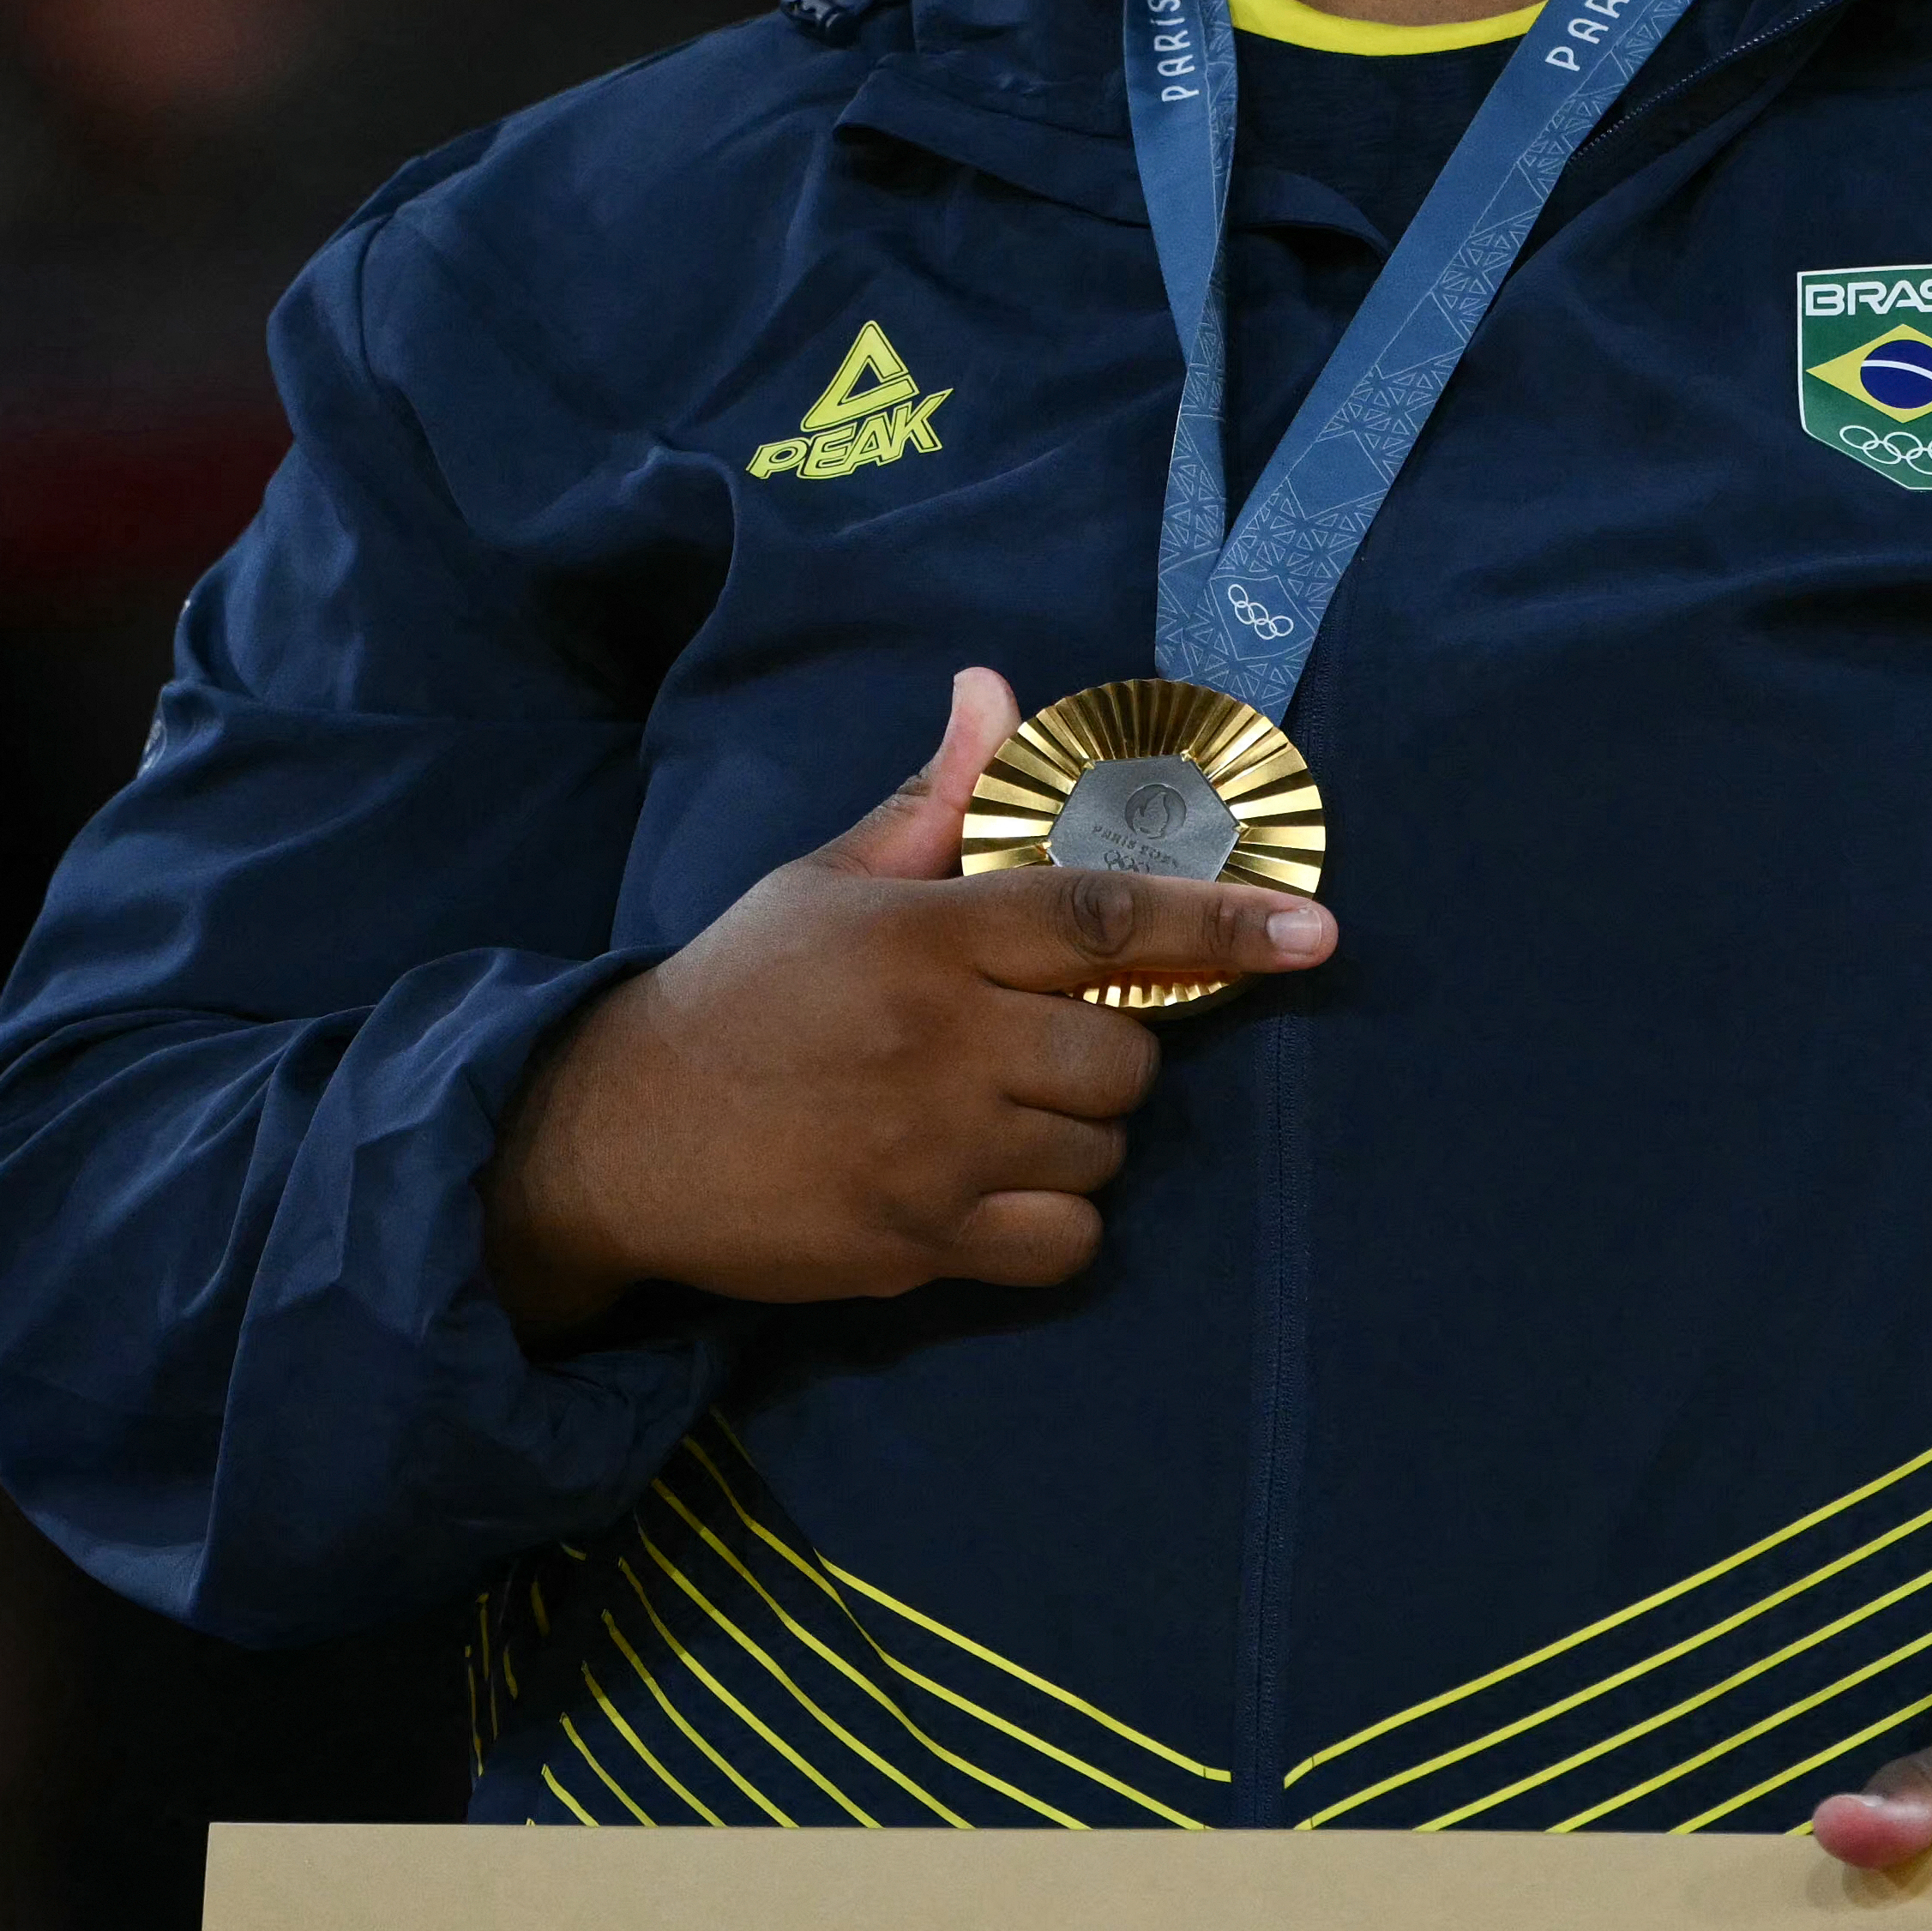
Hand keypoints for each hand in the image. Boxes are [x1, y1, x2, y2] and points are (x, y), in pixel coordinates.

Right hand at [480, 668, 1336, 1336]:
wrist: (615, 1139)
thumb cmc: (737, 995)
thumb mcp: (823, 884)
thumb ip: (930, 802)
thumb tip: (992, 689)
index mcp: (926, 938)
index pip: (1104, 921)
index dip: (1223, 923)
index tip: (1316, 933)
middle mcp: (943, 1044)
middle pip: (1124, 1052)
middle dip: (1111, 1047)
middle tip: (1039, 1040)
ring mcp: (935, 1151)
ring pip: (1102, 1147)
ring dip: (1078, 1131)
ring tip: (998, 1110)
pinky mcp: (920, 1241)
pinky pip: (1064, 1241)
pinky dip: (1056, 1219)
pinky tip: (998, 1187)